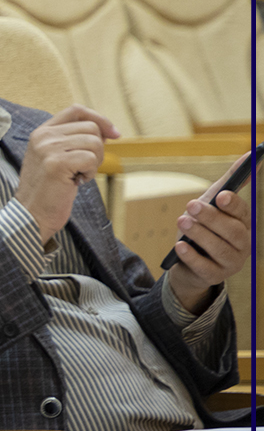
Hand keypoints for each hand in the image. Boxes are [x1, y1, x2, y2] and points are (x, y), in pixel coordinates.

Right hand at [14, 106, 118, 244]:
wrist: (31, 215)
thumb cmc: (47, 190)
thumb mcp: (55, 158)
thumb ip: (73, 141)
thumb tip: (107, 131)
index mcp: (41, 132)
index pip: (76, 111)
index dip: (99, 119)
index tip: (114, 135)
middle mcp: (43, 136)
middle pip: (90, 128)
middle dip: (97, 149)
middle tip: (84, 168)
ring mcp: (48, 148)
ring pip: (94, 142)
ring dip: (94, 162)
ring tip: (78, 175)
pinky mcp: (56, 163)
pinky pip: (90, 158)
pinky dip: (90, 173)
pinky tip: (77, 181)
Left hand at [167, 157, 251, 310]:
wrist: (186, 264)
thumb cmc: (202, 228)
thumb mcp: (211, 204)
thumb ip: (230, 181)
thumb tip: (250, 153)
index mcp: (243, 224)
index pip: (243, 214)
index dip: (233, 205)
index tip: (220, 195)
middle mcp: (242, 244)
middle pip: (232, 231)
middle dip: (211, 218)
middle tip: (190, 205)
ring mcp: (231, 263)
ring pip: (219, 248)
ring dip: (199, 234)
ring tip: (181, 221)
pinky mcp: (215, 277)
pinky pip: (205, 268)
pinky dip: (192, 256)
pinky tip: (179, 246)